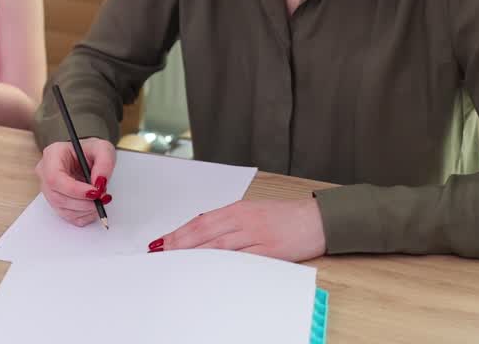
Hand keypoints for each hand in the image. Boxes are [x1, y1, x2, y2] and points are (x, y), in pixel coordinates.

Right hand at [34, 138, 116, 226]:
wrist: (88, 157)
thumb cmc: (90, 151)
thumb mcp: (103, 148)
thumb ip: (105, 162)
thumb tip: (99, 182)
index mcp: (52, 154)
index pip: (55, 178)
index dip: (74, 189)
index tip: (94, 192)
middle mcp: (45, 172)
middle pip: (57, 197)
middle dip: (83, 202)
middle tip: (102, 198)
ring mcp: (49, 189)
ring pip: (62, 209)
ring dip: (85, 210)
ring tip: (100, 200)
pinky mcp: (56, 202)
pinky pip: (68, 217)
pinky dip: (84, 215)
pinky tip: (93, 205)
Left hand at [148, 198, 326, 261]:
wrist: (318, 219)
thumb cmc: (286, 216)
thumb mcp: (253, 211)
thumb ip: (229, 221)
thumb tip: (202, 229)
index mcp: (239, 209)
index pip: (201, 221)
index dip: (179, 232)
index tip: (162, 242)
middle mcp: (244, 220)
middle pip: (205, 232)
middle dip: (180, 243)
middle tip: (161, 253)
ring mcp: (257, 235)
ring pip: (218, 246)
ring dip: (195, 254)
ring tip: (177, 262)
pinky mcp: (270, 251)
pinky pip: (241, 259)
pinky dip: (223, 264)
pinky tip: (209, 269)